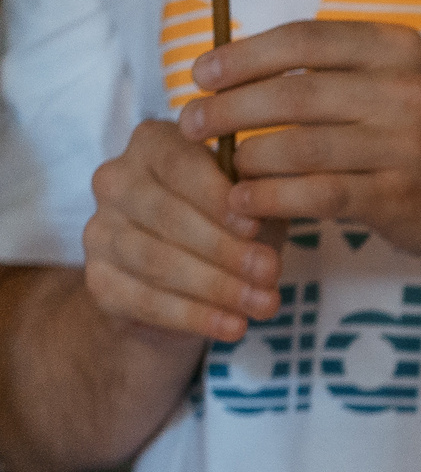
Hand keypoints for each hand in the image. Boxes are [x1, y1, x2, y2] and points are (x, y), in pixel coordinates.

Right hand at [83, 119, 280, 342]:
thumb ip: (256, 201)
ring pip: (156, 259)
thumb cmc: (230, 227)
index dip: (217, 197)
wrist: (188, 285)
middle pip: (167, 215)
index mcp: (152, 145)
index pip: (179, 163)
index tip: (254, 226)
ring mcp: (100, 231)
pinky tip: (233, 326)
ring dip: (215, 286)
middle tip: (270, 272)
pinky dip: (195, 316)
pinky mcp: (99, 279)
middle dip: (225, 248)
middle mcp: (115, 181)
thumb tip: (258, 211)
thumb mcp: (252, 205)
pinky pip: (145, 300)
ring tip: (263, 304)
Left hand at [181, 21, 420, 263]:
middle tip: (191, 123)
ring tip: (217, 166)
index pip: (303, 39)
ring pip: (301, 145)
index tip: (201, 74)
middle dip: (229, 109)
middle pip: (293, 93)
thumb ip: (337, 69)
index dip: (242, 56)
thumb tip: (242, 70)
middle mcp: (403, 91)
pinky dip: (273, 197)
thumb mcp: (402, 78)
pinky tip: (244, 203)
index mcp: (396, 48)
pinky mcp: (400, 196)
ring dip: (246, 157)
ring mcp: (405, 145)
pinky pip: (320, 193)